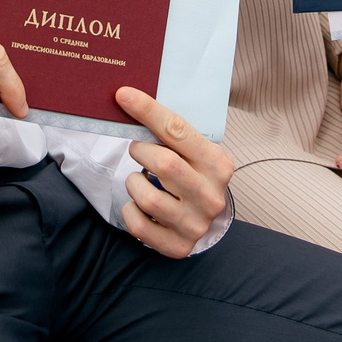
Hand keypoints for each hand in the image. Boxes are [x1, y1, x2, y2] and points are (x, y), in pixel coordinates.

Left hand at [117, 86, 233, 257]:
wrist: (203, 218)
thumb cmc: (192, 175)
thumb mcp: (193, 152)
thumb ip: (172, 131)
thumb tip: (130, 97)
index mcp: (218, 164)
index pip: (178, 130)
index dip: (147, 111)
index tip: (123, 95)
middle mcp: (212, 196)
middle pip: (164, 163)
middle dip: (141, 151)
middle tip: (138, 149)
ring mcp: (196, 224)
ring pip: (147, 196)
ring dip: (134, 182)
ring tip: (142, 179)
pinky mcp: (178, 246)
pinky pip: (138, 224)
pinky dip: (130, 209)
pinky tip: (140, 204)